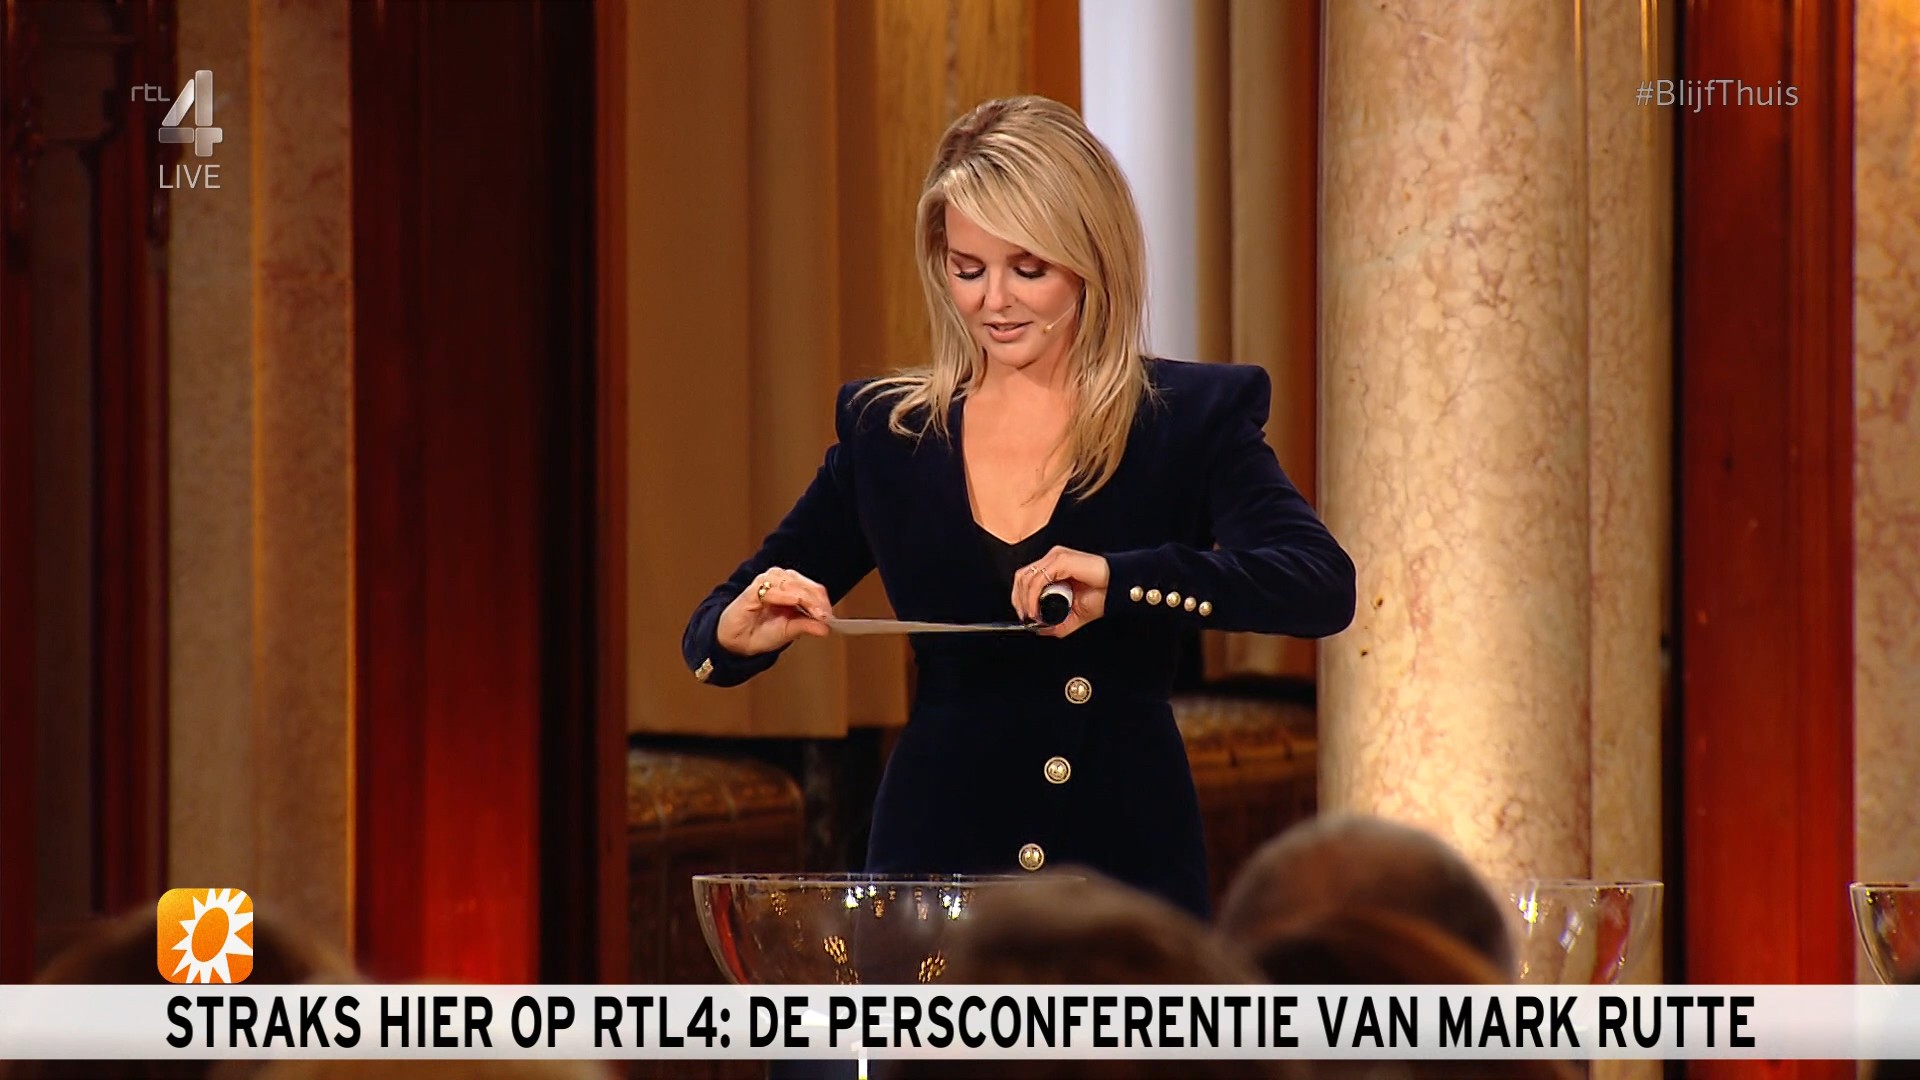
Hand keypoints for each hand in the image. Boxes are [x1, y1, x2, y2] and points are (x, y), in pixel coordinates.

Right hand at [715, 566, 833, 655]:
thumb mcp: (790, 631)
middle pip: (805, 585)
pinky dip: (785, 595)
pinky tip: (794, 602)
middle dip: (816, 601)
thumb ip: (807, 625)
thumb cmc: (762, 632)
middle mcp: (781, 582)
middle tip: (824, 616)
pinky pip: (771, 588)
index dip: (823, 601)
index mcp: (792, 588)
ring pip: (792, 584)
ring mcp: (766, 583)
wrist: (738, 642)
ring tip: (813, 612)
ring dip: (804, 597)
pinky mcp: (753, 590)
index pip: (813, 588)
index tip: (829, 617)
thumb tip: (827, 627)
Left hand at [1010, 545, 1108, 637]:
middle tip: (1026, 617)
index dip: (1019, 596)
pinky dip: (1033, 596)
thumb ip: (1056, 621)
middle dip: (1018, 599)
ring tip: (1033, 615)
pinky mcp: (1062, 560)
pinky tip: (1037, 609)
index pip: (1026, 577)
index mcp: (1055, 567)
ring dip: (1026, 601)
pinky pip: (1039, 579)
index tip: (1023, 615)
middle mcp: (1053, 559)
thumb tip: (1039, 629)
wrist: (1118, 590)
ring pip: (1028, 577)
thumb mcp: (1074, 614)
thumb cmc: (1102, 595)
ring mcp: (1056, 557)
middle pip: (1022, 576)